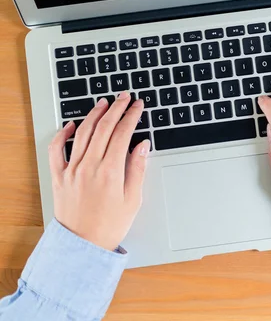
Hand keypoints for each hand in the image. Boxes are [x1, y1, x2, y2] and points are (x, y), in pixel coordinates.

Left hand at [48, 93, 149, 250]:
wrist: (82, 245)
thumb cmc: (110, 225)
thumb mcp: (133, 199)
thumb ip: (137, 169)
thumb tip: (142, 145)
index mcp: (110, 171)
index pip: (123, 133)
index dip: (132, 115)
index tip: (138, 106)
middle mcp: (89, 166)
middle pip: (104, 127)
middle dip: (116, 108)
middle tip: (124, 97)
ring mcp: (72, 169)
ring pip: (83, 133)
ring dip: (94, 115)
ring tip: (103, 103)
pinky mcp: (59, 176)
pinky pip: (57, 149)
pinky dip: (63, 134)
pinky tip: (72, 124)